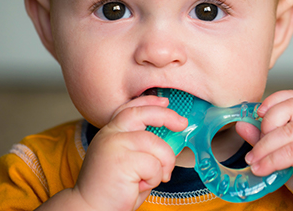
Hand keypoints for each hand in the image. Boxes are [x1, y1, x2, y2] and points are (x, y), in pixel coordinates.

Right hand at [73, 95, 187, 210]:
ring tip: (152, 178)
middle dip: (166, 116)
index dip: (148, 102)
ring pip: (155, 144)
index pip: (130, 108)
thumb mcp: (127, 161)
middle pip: (142, 114)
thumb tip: (170, 138)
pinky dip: (154, 178)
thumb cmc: (113, 189)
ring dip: (163, 163)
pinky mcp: (122, 161)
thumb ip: (142, 147)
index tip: (165, 102)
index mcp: (110, 132)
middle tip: (182, 123)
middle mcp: (110, 134)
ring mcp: (114, 145)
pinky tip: (140, 186)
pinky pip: (154, 165)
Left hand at [237, 90, 292, 210]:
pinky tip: (260, 169)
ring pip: (285, 132)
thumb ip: (263, 137)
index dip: (272, 100)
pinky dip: (270, 160)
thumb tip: (241, 125)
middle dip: (266, 124)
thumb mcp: (283, 152)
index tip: (257, 113)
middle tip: (256, 144)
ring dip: (263, 147)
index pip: (292, 96)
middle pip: (288, 108)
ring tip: (252, 160)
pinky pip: (288, 151)